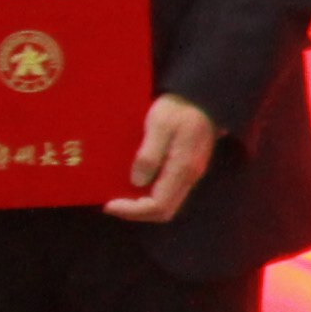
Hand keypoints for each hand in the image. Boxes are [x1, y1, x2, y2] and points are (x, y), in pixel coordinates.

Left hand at [106, 95, 217, 224]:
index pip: (159, 205)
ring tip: (120, 196)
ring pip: (168, 204)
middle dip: (137, 213)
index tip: (109, 204)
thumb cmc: (178, 108)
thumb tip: (137, 182)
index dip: (133, 211)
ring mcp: (191, 174)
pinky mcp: (187, 169)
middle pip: (165, 211)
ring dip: (143, 206)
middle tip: (112, 204)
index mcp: (183, 168)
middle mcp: (190, 177)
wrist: (201, 98)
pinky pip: (169, 193)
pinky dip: (150, 196)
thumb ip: (149, 154)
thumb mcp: (159, 125)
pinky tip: (135, 185)